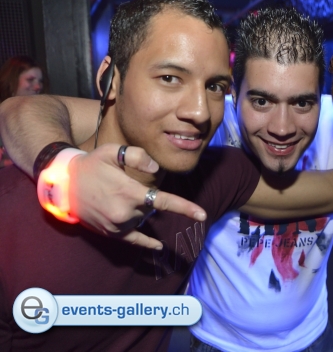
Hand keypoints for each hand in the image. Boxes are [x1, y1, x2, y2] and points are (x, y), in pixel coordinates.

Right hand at [68, 144, 205, 248]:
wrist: (63, 184)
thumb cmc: (91, 165)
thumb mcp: (112, 152)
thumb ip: (137, 156)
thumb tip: (156, 168)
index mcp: (129, 192)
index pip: (164, 202)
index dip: (185, 208)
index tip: (202, 215)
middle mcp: (125, 212)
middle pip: (151, 208)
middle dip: (145, 197)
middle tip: (123, 185)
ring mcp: (118, 225)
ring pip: (142, 219)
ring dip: (138, 210)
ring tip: (116, 197)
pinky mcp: (112, 233)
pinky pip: (134, 240)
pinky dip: (146, 244)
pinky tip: (158, 248)